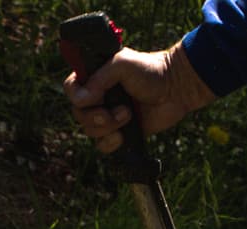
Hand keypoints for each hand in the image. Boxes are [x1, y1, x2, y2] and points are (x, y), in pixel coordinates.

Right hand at [66, 44, 215, 152]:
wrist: (176, 89)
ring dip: (107, 127)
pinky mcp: (119, 133)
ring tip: (128, 116)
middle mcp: (98, 97)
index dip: (76, 96)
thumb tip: (82, 100)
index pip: (71, 88)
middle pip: (78, 113)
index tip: (93, 98)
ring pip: (90, 131)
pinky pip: (102, 146)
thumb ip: (99, 78)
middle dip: (95, 116)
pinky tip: (123, 136)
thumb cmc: (151, 71)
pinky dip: (110, 143)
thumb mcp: (122, 64)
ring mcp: (108, 115)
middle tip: (115, 112)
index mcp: (95, 77)